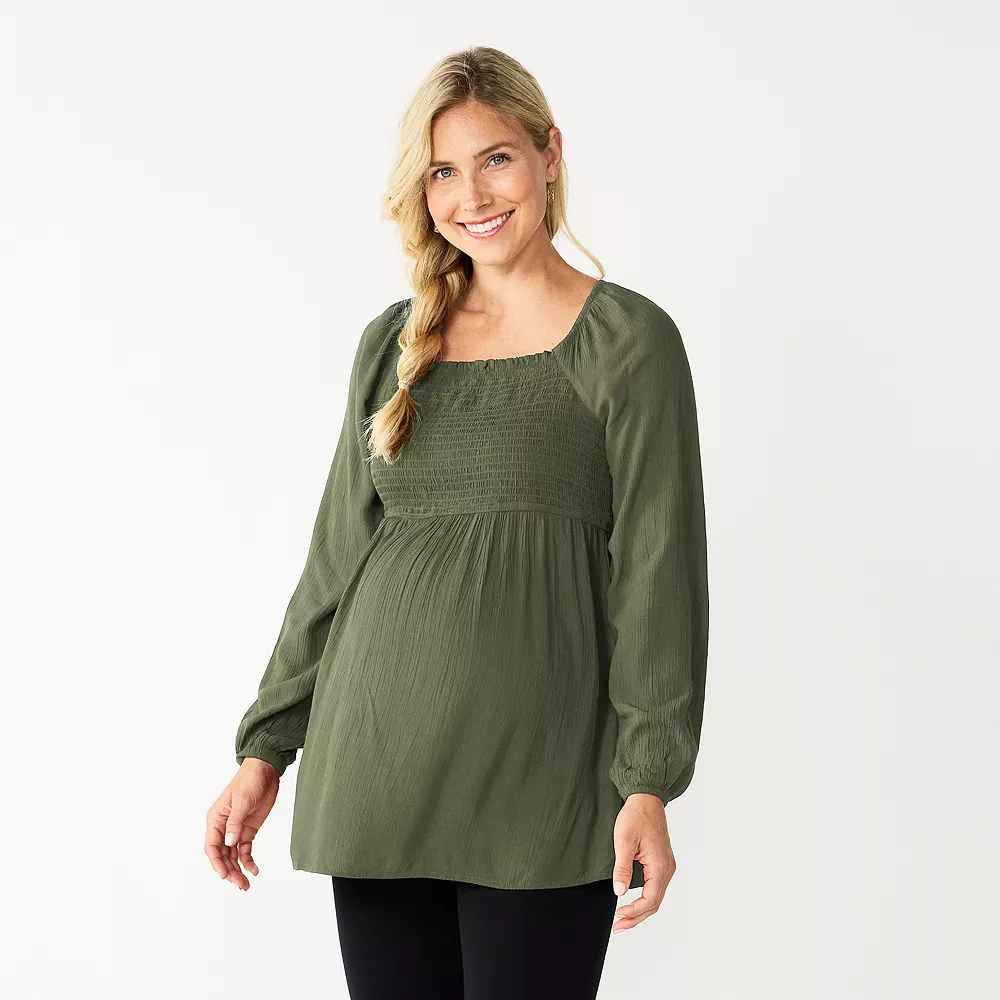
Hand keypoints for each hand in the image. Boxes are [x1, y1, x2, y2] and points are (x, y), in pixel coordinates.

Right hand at [204, 758, 279, 889]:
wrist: (266, 771)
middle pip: (222, 855)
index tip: (225, 875)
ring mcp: (236, 829)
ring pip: (233, 855)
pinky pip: (245, 849)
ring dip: (238, 869)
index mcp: (215, 819)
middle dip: (229, 871)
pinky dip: (248, 860)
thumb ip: (235, 823)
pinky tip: (254, 870)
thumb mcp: (242, 801)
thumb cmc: (249, 781)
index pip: (212, 846)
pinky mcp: (248, 830)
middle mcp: (223, 827)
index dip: (217, 862)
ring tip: (246, 884)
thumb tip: (229, 843)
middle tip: (240, 884)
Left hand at [610, 792, 675, 933]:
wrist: (647, 798)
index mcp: (660, 867)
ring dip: (640, 910)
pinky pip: (655, 887)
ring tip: (623, 918)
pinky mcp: (661, 862)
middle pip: (654, 904)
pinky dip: (644, 898)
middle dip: (636, 917)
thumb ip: (622, 868)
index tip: (617, 917)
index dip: (633, 912)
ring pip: (655, 897)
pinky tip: (632, 900)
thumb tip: (620, 892)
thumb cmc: (636, 816)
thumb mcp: (624, 841)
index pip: (649, 901)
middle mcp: (667, 869)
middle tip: (618, 926)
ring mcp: (666, 866)